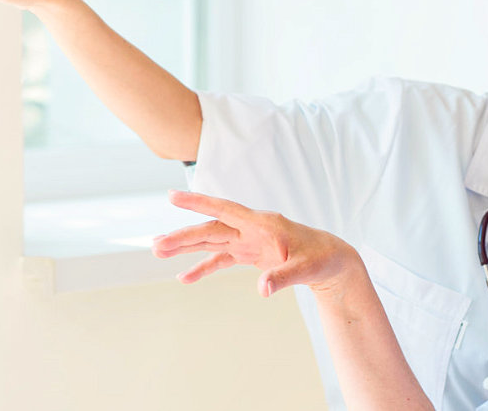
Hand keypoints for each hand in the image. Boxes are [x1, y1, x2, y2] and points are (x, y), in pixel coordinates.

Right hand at [152, 191, 363, 296]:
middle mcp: (251, 228)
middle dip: (182, 236)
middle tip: (155, 246)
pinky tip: (184, 277)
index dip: (199, 202)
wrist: (332, 261)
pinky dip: (203, 267)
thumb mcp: (306, 269)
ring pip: (211, 241)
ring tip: (158, 252)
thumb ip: (283, 278)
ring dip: (185, 247)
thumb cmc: (322, 259)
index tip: (173, 196)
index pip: (225, 209)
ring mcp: (248, 240)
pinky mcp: (249, 253)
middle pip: (210, 228)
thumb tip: (262, 290)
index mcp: (262, 224)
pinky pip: (221, 259)